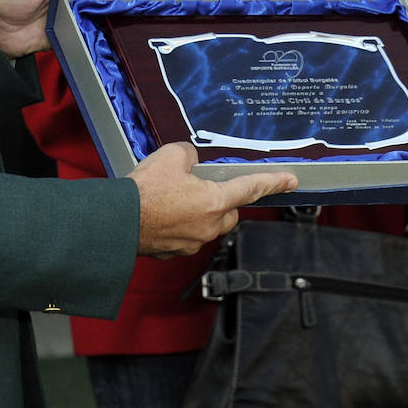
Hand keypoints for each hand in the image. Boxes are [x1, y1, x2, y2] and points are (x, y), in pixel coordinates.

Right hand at [129, 142, 297, 257]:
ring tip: (174, 198)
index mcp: (214, 202)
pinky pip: (187, 235)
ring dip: (199, 212)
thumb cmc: (144, 191)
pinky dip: (180, 224)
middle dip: (223, 200)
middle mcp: (208, 226)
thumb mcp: (171, 156)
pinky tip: (162, 212)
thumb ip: (190, 156)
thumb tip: (191, 162)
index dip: (273, 182)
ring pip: (208, 225)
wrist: (116, 222)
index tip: (291, 181)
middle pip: (230, 212)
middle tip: (202, 186)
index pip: (251, 188)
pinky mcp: (174, 251)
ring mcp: (191, 242)